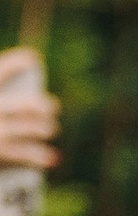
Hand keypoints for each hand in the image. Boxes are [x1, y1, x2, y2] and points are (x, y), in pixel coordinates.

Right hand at [0, 49, 57, 176]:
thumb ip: (1, 104)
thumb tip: (9, 102)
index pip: (0, 70)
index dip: (18, 62)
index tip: (33, 58)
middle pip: (26, 103)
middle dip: (42, 104)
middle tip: (52, 106)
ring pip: (31, 127)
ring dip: (45, 128)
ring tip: (50, 128)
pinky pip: (25, 153)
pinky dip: (41, 155)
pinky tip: (53, 157)